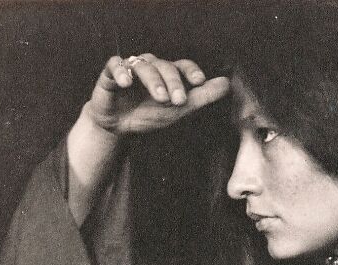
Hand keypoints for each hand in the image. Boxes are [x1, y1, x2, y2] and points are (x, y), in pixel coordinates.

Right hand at [86, 53, 229, 134]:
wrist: (118, 127)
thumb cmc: (148, 115)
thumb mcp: (177, 111)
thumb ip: (201, 98)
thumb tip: (226, 84)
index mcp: (168, 74)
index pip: (182, 66)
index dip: (190, 71)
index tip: (200, 82)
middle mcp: (151, 67)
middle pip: (165, 66)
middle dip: (174, 83)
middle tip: (179, 100)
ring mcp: (131, 68)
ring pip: (144, 65)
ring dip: (154, 81)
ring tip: (160, 98)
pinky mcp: (111, 72)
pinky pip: (116, 65)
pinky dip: (122, 73)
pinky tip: (126, 83)